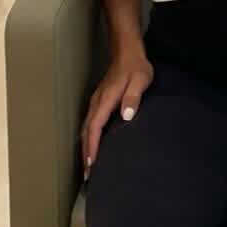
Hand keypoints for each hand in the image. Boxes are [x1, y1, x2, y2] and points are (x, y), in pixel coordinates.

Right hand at [81, 47, 153, 172]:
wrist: (127, 52)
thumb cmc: (135, 67)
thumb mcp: (140, 80)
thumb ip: (133, 97)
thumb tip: (126, 116)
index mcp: (106, 100)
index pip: (95, 127)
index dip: (92, 146)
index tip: (91, 164)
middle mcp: (97, 102)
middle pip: (86, 132)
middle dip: (85, 153)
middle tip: (88, 174)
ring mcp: (96, 102)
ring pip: (86, 128)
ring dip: (85, 146)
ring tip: (88, 165)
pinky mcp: (99, 101)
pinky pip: (90, 123)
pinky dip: (88, 137)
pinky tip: (92, 145)